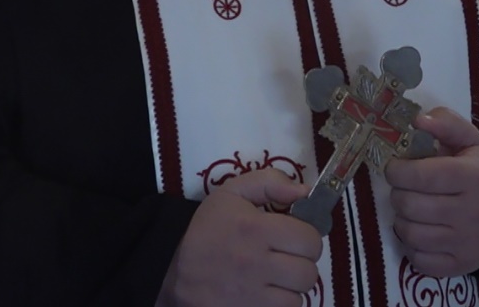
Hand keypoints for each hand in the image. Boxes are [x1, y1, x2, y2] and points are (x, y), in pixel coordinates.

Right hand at [159, 168, 322, 306]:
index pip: (309, 240)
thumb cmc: (205, 227)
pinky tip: (268, 294)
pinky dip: (279, 305)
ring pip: (297, 299)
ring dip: (292, 289)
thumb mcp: (231, 193)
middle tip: (288, 259)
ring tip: (278, 279)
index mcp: (256, 229)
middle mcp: (256, 264)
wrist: (169, 265)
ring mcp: (250, 296)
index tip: (295, 237)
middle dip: (302, 264)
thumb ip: (270, 183)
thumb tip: (304, 192)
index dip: (307, 237)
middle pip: (307, 273)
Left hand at [384, 107, 478, 277]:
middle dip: (398, 194)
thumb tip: (418, 120)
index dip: (397, 171)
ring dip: (402, 219)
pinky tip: (420, 232)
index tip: (395, 168)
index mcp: (473, 177)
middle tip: (404, 189)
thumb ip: (446, 124)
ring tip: (411, 209)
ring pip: (409, 233)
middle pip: (410, 205)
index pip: (421, 176)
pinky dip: (411, 246)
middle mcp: (472, 212)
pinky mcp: (460, 266)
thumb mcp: (470, 142)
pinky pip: (418, 259)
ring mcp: (466, 243)